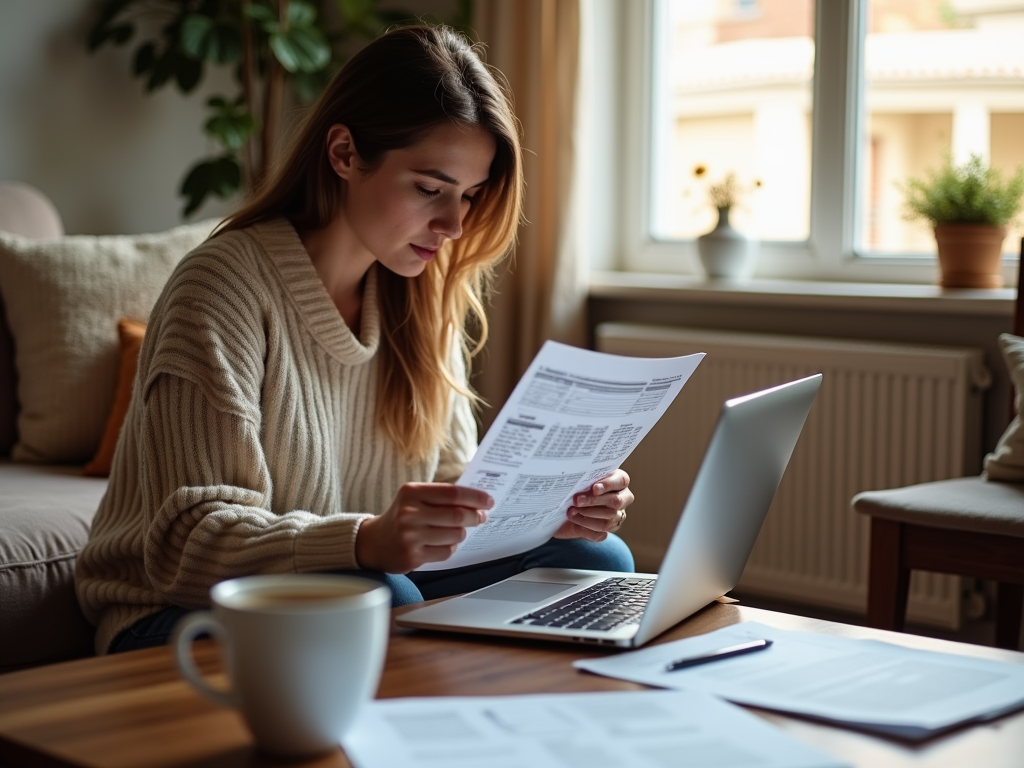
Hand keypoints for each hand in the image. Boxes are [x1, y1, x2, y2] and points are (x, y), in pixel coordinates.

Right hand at [355, 483, 492, 572]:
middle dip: (475, 517)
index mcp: (411, 492)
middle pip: (457, 515)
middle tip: (481, 517)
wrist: (374, 542)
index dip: (475, 497)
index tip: (489, 500)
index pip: (452, 493)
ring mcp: (410, 536)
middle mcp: (409, 513)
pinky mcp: (412, 556)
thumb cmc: (402, 516)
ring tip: (455, 531)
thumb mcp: (415, 498)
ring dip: (461, 534)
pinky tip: (441, 544)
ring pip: (455, 535)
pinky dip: (450, 548)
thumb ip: (442, 496)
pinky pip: (446, 552)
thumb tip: (477, 500)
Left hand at [554, 469, 632, 541]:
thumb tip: (579, 481)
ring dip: (587, 515)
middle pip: (616, 502)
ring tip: (571, 511)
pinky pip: (600, 534)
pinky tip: (573, 521)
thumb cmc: (576, 485)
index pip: (621, 481)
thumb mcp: (581, 478)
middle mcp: (622, 499)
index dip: (608, 485)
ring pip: (608, 520)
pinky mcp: (606, 531)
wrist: (564, 505)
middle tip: (576, 500)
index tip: (594, 488)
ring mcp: (617, 517)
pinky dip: (585, 528)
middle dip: (594, 501)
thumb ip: (584, 478)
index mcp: (619, 481)